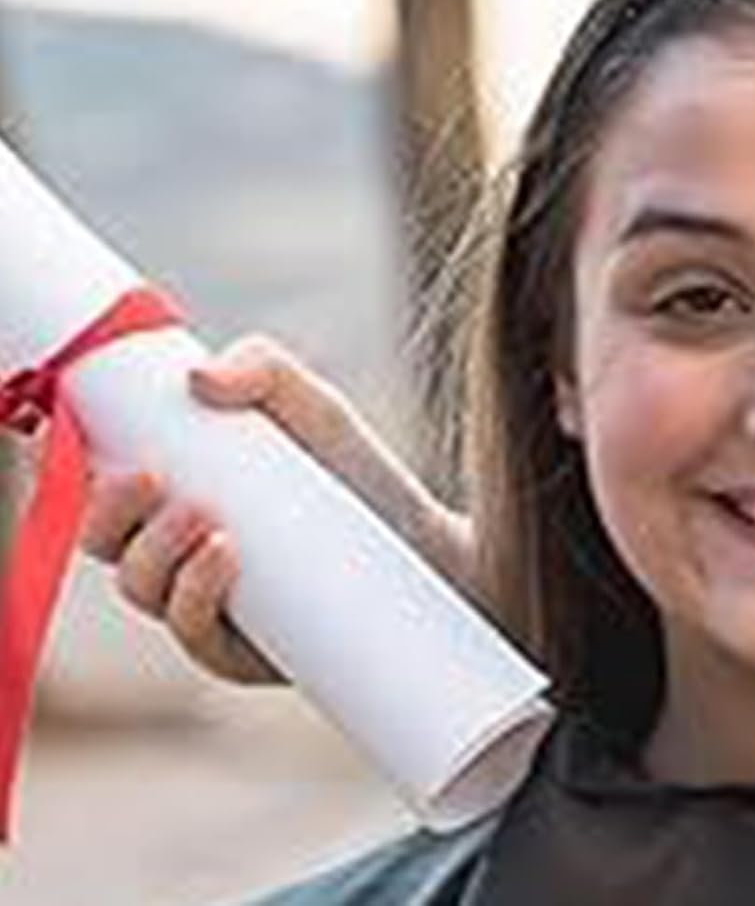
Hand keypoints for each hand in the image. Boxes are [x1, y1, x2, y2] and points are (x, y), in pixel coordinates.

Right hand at [80, 335, 475, 685]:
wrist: (422, 543)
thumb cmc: (350, 467)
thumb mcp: (311, 403)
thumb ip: (262, 367)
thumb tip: (198, 378)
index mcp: (168, 495)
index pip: (95, 485)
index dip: (69, 465)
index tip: (83, 432)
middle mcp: (171, 554)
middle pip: (102, 543)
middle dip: (110, 512)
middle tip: (152, 479)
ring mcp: (202, 605)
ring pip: (143, 589)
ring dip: (156, 553)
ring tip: (209, 519)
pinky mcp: (240, 651)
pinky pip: (196, 634)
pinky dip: (197, 595)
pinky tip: (225, 555)